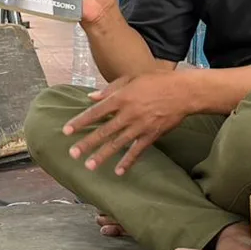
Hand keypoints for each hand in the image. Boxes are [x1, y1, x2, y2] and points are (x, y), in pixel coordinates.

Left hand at [62, 72, 191, 174]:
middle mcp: (128, 114)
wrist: (184, 92)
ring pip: (118, 143)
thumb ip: (111, 88)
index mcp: (122, 97)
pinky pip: (137, 150)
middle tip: (73, 154)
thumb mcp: (132, 78)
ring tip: (90, 166)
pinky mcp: (152, 135)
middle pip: (104, 131)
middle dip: (87, 143)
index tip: (67, 131)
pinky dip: (128, 161)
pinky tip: (119, 171)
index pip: (96, 112)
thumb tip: (92, 97)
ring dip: (103, 155)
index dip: (80, 122)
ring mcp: (140, 126)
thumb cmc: (158, 80)